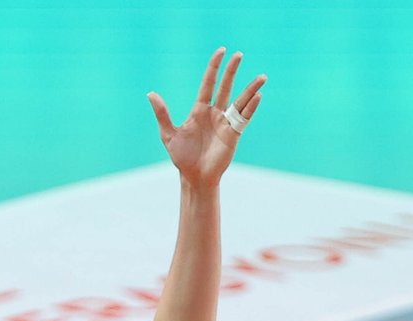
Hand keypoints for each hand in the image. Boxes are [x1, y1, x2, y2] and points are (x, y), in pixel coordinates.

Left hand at [148, 47, 265, 187]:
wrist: (194, 177)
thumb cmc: (181, 157)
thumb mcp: (169, 134)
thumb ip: (162, 114)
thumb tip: (150, 93)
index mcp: (199, 110)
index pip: (208, 83)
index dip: (214, 67)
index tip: (221, 51)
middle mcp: (214, 113)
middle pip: (225, 87)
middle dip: (232, 71)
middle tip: (239, 54)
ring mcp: (225, 123)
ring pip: (240, 101)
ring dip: (251, 89)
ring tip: (262, 77)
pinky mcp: (234, 134)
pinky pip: (244, 118)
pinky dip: (251, 107)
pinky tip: (257, 97)